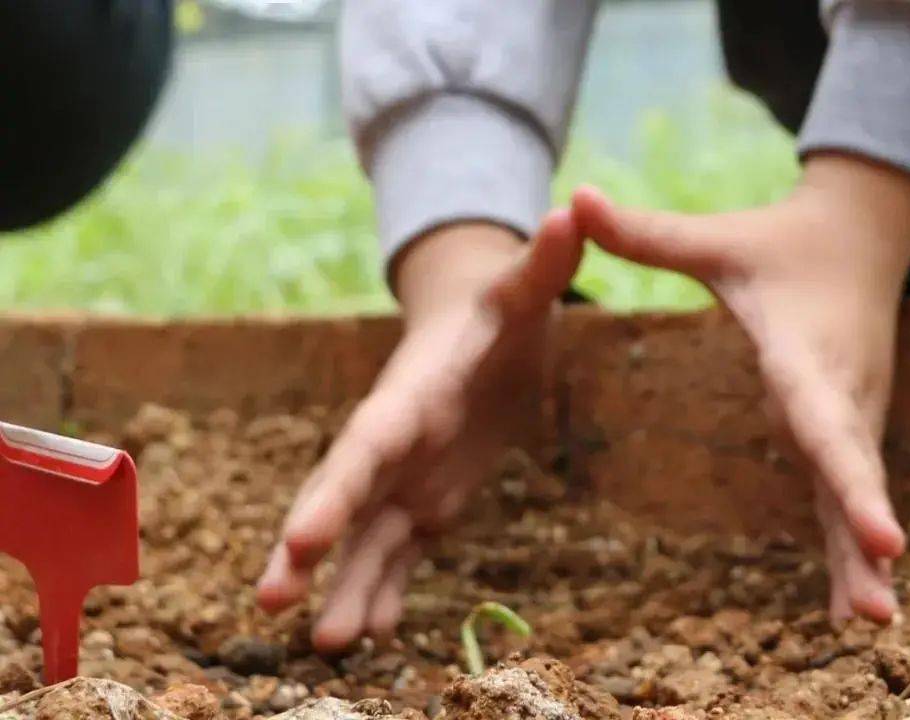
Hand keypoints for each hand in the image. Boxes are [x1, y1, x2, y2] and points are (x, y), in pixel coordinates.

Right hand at [256, 212, 583, 650]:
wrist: (484, 329)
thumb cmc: (503, 306)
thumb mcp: (525, 287)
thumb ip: (545, 260)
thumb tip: (579, 207)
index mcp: (415, 392)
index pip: (369, 442)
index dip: (337, 489)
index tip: (301, 538)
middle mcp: (399, 440)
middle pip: (349, 494)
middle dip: (313, 544)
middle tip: (272, 600)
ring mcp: (409, 475)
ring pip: (368, 537)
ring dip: (344, 587)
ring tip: (327, 646)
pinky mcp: (430, 499)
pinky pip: (402, 551)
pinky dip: (385, 589)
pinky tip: (371, 632)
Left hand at [571, 153, 909, 622]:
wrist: (861, 235)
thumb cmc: (780, 241)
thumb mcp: (715, 240)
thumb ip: (645, 233)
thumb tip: (571, 196)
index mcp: (803, 351)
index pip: (824, 421)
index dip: (851, 481)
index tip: (883, 537)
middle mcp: (836, 391)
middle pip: (849, 474)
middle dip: (862, 540)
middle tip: (877, 614)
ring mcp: (847, 414)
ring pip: (854, 495)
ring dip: (861, 563)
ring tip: (869, 626)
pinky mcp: (843, 428)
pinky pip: (845, 495)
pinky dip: (852, 548)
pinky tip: (852, 606)